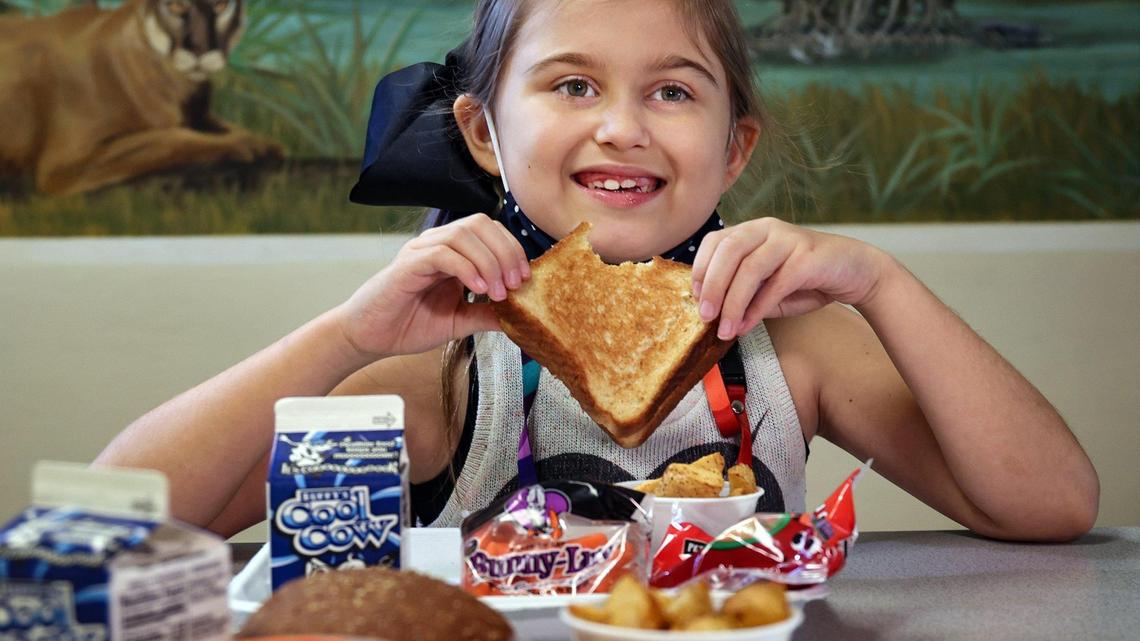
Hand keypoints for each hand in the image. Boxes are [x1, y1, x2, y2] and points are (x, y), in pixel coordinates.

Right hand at [334, 214, 529, 358]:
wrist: (369, 337)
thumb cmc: (407, 325)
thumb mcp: (458, 321)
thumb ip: (485, 314)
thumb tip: (520, 315)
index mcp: (451, 252)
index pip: (489, 232)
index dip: (512, 249)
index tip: (525, 277)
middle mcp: (436, 245)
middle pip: (480, 224)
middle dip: (506, 251)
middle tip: (516, 283)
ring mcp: (421, 251)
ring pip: (463, 234)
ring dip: (489, 261)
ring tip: (498, 292)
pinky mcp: (407, 265)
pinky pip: (442, 254)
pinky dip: (467, 269)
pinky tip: (478, 291)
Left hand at [691, 217, 892, 338]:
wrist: (856, 272)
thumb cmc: (806, 280)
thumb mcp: (766, 287)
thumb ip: (743, 294)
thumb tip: (713, 315)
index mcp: (753, 230)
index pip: (716, 241)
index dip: (701, 269)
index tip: (694, 298)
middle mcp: (768, 229)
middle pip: (729, 251)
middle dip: (712, 286)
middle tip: (705, 316)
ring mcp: (789, 240)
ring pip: (750, 267)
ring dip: (733, 303)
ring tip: (725, 329)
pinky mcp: (808, 257)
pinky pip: (776, 283)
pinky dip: (758, 308)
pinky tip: (748, 326)